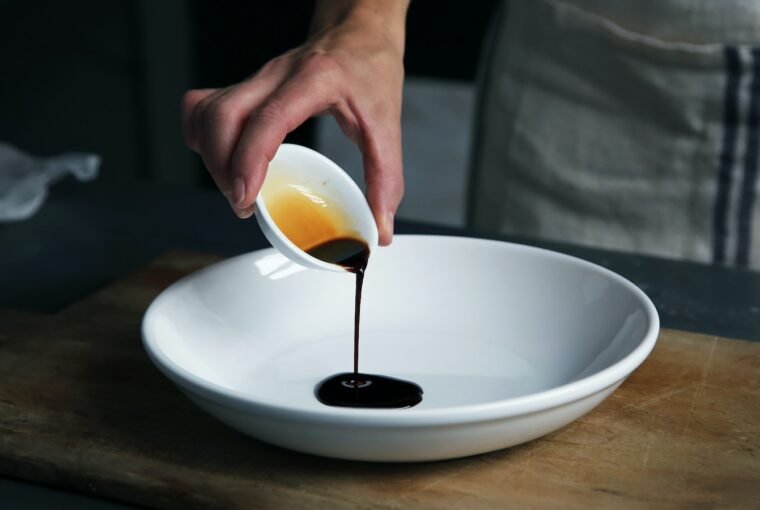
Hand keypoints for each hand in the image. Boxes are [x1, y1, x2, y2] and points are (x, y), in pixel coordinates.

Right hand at [181, 1, 408, 244]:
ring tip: (235, 186)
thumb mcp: (388, 125)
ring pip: (206, 112)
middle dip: (222, 168)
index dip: (249, 160)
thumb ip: (386, 179)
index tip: (246, 196)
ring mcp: (256, 79)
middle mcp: (276, 75)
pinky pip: (203, 107)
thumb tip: (381, 227)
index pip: (268, 118)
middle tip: (244, 202)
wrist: (359, 32)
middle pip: (222, 116)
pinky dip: (202, 136)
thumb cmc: (371, 70)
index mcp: (313, 81)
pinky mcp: (246, 87)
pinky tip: (222, 158)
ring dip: (211, 156)